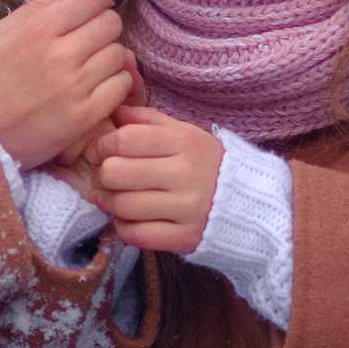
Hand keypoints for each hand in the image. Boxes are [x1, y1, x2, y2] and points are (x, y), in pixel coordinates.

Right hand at [0, 0, 136, 167]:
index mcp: (38, 29)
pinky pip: (122, 85)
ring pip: (119, 54)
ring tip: (91, 64)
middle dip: (104, 25)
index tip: (93, 6)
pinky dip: (115, 83)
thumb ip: (39, 5)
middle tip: (90, 38)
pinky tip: (96, 86)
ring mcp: (76, 86)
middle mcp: (61, 54)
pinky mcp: (86, 115)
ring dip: (109, 56)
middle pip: (111, 23)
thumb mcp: (0, 34)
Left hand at [84, 105, 220, 253]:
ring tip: (114, 197)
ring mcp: (187, 209)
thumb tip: (113, 110)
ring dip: (109, 202)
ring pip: (122, 206)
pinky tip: (130, 218)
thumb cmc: (206, 163)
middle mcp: (186, 174)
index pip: (125, 139)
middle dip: (103, 174)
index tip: (98, 151)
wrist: (250, 202)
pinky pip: (135, 234)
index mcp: (184, 143)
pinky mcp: (185, 238)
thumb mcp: (185, 133)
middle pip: (117, 172)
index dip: (102, 145)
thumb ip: (148, 120)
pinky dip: (123, 226)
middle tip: (106, 176)